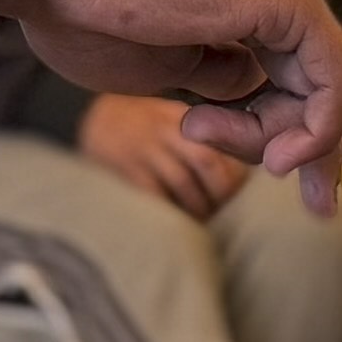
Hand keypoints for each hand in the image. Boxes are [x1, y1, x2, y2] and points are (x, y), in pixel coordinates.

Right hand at [0, 0, 341, 210]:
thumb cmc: (82, 11)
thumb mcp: (170, 63)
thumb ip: (222, 78)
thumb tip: (257, 101)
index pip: (294, 62)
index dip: (287, 125)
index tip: (272, 168)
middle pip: (313, 75)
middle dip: (288, 139)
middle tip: (240, 160)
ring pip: (323, 85)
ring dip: (277, 137)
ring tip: (197, 129)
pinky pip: (335, 82)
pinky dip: (315, 132)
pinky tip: (275, 157)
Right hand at [75, 92, 249, 219]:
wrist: (97, 123)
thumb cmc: (149, 131)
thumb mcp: (176, 122)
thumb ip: (204, 141)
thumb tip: (244, 175)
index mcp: (184, 118)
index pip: (221, 144)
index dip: (235, 174)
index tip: (239, 195)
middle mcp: (164, 128)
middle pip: (205, 160)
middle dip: (220, 192)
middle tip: (225, 213)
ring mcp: (142, 148)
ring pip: (181, 181)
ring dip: (198, 207)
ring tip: (204, 222)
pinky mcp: (123, 169)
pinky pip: (153, 194)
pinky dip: (169, 211)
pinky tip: (177, 223)